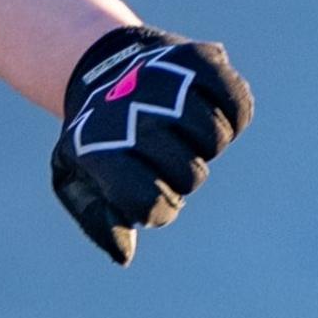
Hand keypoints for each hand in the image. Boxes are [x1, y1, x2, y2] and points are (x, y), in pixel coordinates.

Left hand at [50, 26, 252, 264]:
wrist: (104, 69)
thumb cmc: (97, 138)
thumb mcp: (77, 178)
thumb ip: (99, 219)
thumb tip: (124, 256)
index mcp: (98, 147)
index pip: (147, 204)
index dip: (156, 208)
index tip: (145, 190)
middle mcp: (133, 115)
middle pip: (189, 176)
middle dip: (180, 176)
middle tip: (160, 155)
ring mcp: (168, 86)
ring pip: (216, 139)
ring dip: (204, 144)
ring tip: (179, 130)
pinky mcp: (203, 60)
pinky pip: (240, 107)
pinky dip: (230, 114)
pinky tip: (205, 108)